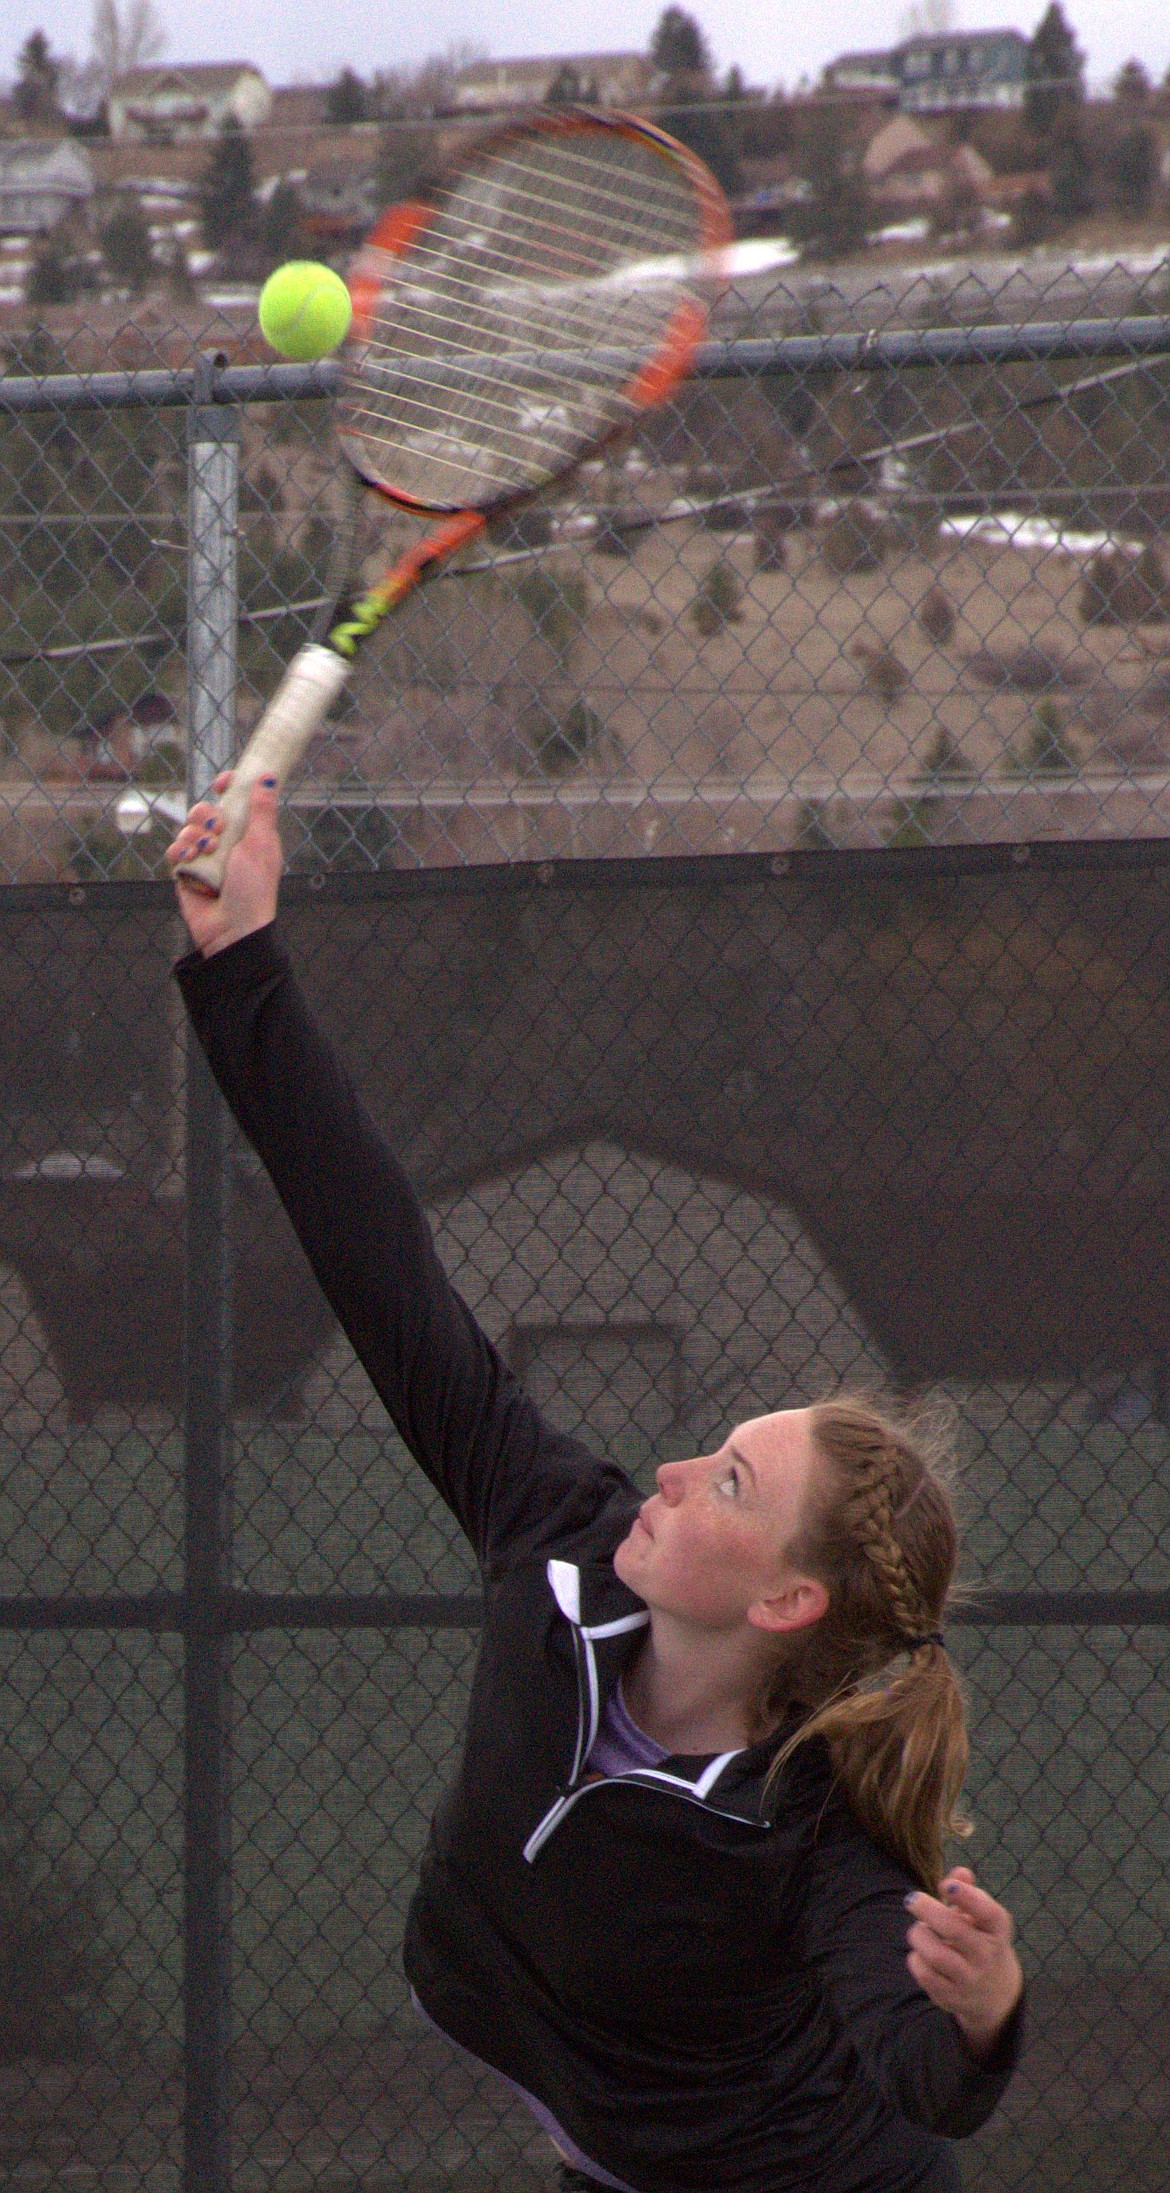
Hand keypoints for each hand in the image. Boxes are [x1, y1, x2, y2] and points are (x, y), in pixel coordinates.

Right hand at [166, 772, 283, 956]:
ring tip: (206, 853)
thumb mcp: (261, 845)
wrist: (232, 929)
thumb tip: (268, 777)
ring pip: (189, 828)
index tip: (223, 782)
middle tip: (218, 829)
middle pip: (206, 810)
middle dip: (208, 815)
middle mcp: (227, 843)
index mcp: (249, 835)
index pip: (236, 801)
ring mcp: (205, 857)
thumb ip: (262, 810)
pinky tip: (190, 860)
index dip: (229, 788)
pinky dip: (181, 851)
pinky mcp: (187, 871)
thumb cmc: (253, 890)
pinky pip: (175, 849)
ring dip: (195, 836)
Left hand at [905, 1867, 1022, 2056]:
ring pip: (937, 1955)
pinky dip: (916, 1959)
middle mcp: (987, 1956)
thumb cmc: (981, 1941)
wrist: (996, 1994)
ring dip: (919, 1936)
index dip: (968, 1897)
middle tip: (912, 1899)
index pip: (989, 1913)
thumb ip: (968, 1892)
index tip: (947, 1885)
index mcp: (997, 1931)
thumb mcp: (982, 1918)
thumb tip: (959, 1872)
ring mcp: (970, 1979)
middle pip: (956, 1931)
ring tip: (919, 1930)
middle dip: (929, 1911)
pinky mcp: (953, 1998)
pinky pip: (926, 1976)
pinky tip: (919, 1953)